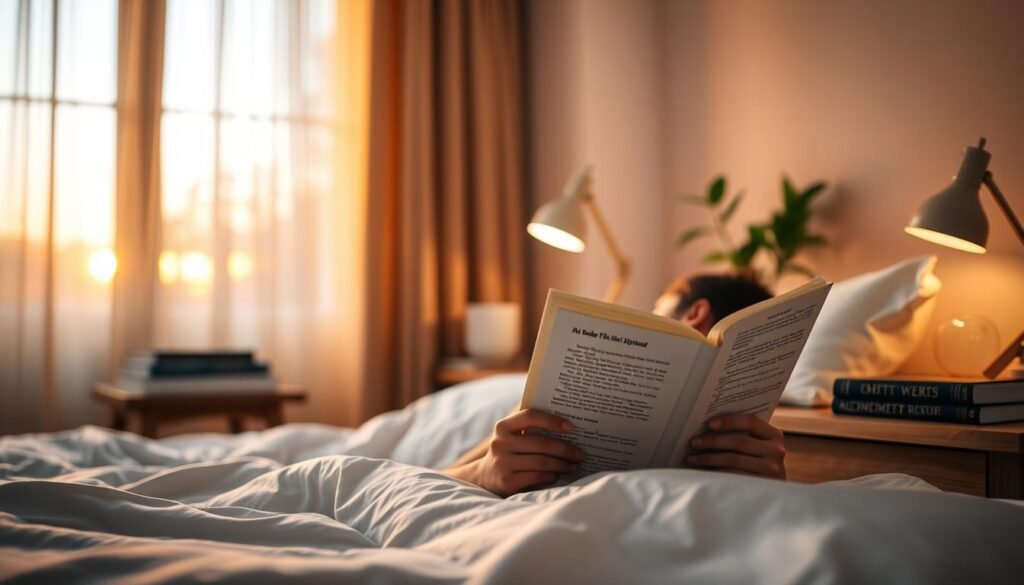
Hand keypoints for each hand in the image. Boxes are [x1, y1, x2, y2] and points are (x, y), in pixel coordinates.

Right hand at [443, 409, 585, 496]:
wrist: (482, 478)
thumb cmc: (507, 453)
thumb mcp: (510, 437)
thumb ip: (529, 428)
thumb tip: (567, 426)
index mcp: (502, 427)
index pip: (530, 416)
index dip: (552, 420)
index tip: (571, 427)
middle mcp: (500, 443)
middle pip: (542, 443)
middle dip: (566, 448)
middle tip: (581, 453)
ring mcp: (502, 463)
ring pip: (542, 461)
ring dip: (563, 464)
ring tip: (575, 465)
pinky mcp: (507, 481)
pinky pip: (538, 476)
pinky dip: (552, 475)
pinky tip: (558, 475)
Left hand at [685, 414, 785, 479]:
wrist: (773, 495)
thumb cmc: (756, 464)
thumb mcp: (756, 447)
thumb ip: (742, 435)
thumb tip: (708, 427)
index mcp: (774, 435)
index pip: (751, 421)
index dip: (729, 421)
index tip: (709, 424)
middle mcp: (777, 451)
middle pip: (739, 441)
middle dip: (713, 441)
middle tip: (694, 442)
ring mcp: (772, 469)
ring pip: (734, 460)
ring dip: (709, 458)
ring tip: (692, 458)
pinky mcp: (762, 485)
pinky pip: (735, 476)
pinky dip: (716, 472)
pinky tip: (703, 471)